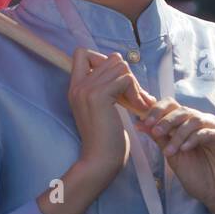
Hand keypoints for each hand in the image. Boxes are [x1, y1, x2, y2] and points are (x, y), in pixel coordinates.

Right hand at [67, 47, 152, 181]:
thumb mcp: (102, 108)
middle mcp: (78, 85)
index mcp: (75, 87)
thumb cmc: (106, 139)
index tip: (116, 83)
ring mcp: (86, 89)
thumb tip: (123, 65)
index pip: (83, 52)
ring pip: (121, 66)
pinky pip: (126, 79)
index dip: (104, 61)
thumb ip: (106, 87)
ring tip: (139, 104)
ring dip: (135, 85)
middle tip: (136, 97)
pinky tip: (138, 109)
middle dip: (128, 76)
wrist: (100, 160)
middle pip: (111, 58)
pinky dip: (136, 92)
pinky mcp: (99, 95)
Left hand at [138, 99, 214, 213]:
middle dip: (166, 120)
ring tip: (170, 151)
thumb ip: (160, 139)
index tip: (144, 123)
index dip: (157, 111)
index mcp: (190, 125)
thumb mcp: (173, 156)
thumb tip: (140, 124)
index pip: (173, 107)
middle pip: (183, 110)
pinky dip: (193, 139)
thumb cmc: (199, 178)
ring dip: (178, 134)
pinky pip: (208, 132)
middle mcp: (204, 123)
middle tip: (155, 132)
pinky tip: (185, 149)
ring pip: (194, 119)